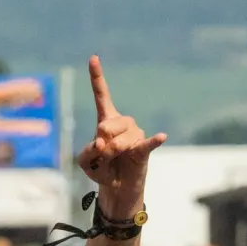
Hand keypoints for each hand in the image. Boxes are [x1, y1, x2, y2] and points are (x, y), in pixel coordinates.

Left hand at [75, 57, 166, 220]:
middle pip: (107, 125)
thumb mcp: (84, 161)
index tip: (93, 57)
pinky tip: (162, 137)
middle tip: (101, 154)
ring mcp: (135, 135)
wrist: (116, 187)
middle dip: (101, 142)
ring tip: (112, 159)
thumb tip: (102, 144)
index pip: (102, 95)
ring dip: (112, 152)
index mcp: (106, 120)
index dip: (97, 77)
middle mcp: (123, 123)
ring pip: (121, 139)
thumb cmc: (101, 169)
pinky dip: (153, 141)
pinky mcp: (144, 150)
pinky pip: (147, 144)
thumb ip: (86, 151)